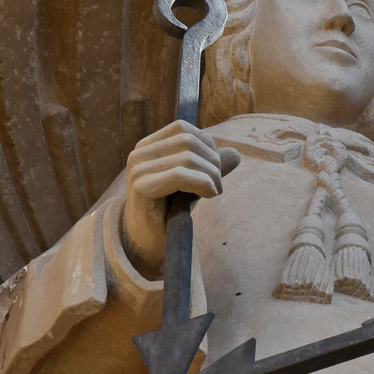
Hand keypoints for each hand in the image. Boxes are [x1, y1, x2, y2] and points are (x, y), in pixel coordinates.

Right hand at [122, 120, 239, 274]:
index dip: (206, 144)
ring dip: (211, 175)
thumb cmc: (171, 212)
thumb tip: (236, 153)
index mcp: (148, 148)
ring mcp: (137, 171)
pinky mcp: (141, 188)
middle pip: (188, 141)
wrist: (150, 245)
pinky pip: (180, 175)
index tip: (215, 168)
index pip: (182, 128)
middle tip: (218, 184)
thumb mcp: (195, 183)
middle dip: (212, 161)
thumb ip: (212, 166)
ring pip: (187, 157)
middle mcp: (138, 155)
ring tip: (214, 191)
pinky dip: (203, 183)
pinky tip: (210, 195)